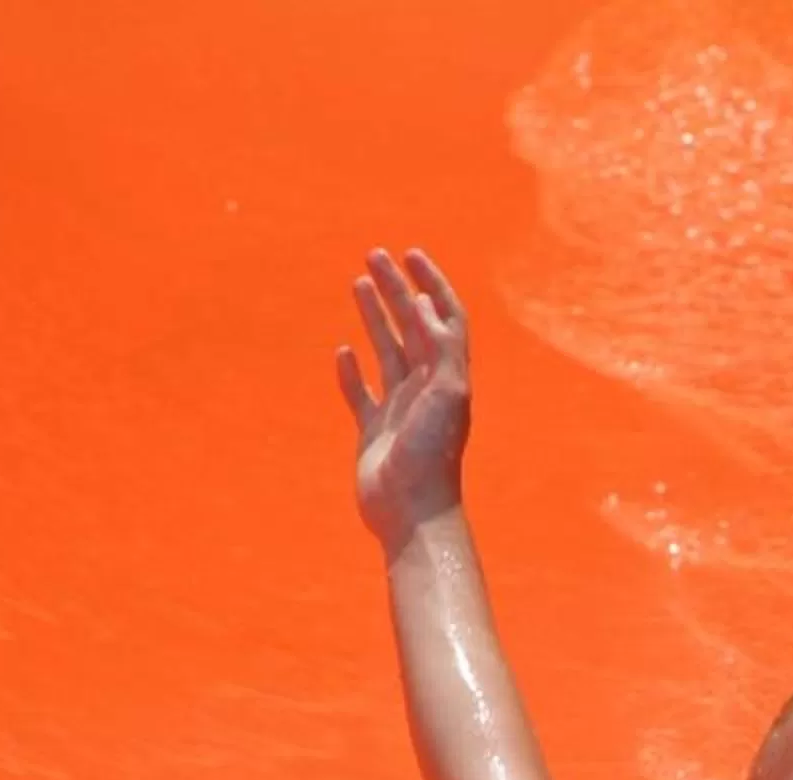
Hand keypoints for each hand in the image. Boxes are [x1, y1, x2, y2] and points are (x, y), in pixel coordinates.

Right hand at [338, 248, 472, 543]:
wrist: (412, 511)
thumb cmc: (433, 455)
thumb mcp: (446, 394)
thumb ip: (439, 348)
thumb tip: (424, 304)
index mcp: (449, 376)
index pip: (444, 318)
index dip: (432, 284)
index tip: (411, 255)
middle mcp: (427, 388)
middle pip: (412, 327)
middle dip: (396, 289)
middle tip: (374, 255)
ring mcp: (399, 409)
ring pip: (386, 352)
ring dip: (373, 317)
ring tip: (357, 283)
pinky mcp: (373, 432)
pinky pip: (361, 395)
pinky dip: (351, 372)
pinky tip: (343, 352)